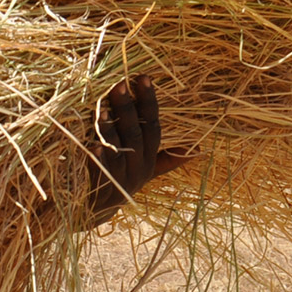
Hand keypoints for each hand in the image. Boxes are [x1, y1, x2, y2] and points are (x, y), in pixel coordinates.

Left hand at [82, 76, 186, 227]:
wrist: (93, 215)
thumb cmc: (119, 182)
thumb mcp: (145, 171)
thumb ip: (166, 159)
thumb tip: (199, 149)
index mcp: (149, 160)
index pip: (153, 126)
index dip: (149, 102)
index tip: (143, 77)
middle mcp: (138, 170)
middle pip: (136, 135)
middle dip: (128, 109)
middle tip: (119, 84)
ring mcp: (120, 182)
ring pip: (118, 153)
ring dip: (110, 130)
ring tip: (102, 108)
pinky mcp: (101, 193)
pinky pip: (101, 176)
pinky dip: (98, 161)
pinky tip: (93, 147)